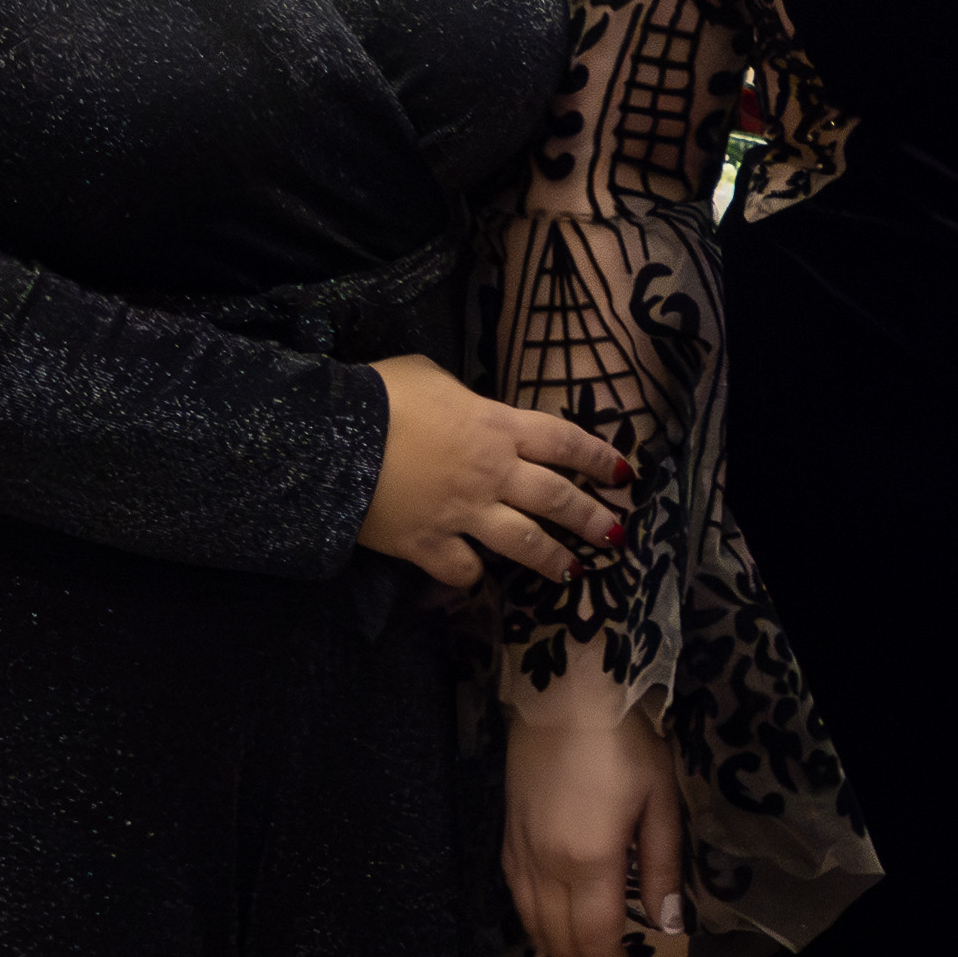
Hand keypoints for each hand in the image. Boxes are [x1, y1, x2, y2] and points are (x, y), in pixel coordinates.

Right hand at [358, 356, 633, 588]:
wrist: (334, 439)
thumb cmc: (381, 396)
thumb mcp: (429, 376)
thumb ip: (461, 397)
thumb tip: (464, 405)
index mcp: (497, 426)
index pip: (563, 440)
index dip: (597, 456)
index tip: (623, 473)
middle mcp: (492, 473)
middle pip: (556, 498)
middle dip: (591, 517)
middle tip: (617, 535)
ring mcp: (463, 513)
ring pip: (523, 542)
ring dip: (552, 558)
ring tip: (573, 572)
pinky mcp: (428, 545)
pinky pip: (461, 570)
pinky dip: (470, 577)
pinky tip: (475, 581)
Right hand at [505, 698, 683, 956]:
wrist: (560, 695)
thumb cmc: (621, 743)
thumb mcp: (658, 800)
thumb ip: (660, 866)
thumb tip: (666, 923)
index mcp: (589, 862)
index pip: (598, 940)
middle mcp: (546, 869)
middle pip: (561, 943)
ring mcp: (519, 855)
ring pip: (533, 928)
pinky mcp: (506, 840)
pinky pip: (517, 902)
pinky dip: (534, 931)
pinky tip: (548, 935)